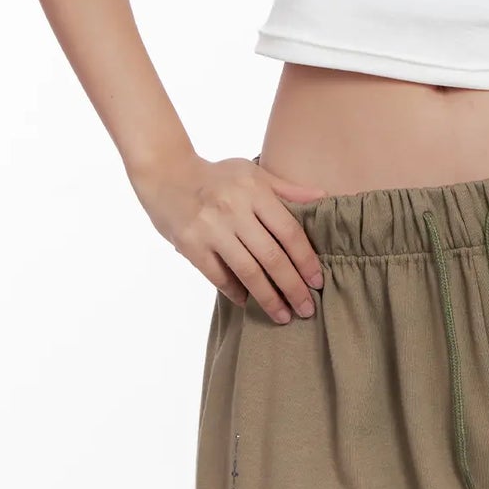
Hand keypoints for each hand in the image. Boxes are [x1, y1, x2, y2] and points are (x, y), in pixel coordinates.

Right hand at [128, 148, 328, 322]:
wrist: (166, 174)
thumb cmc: (216, 175)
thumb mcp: (252, 173)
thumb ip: (286, 188)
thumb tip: (322, 197)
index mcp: (254, 192)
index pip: (288, 232)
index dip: (305, 260)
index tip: (318, 281)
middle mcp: (234, 211)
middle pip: (271, 256)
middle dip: (292, 287)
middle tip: (307, 309)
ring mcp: (212, 229)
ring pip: (247, 271)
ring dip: (268, 297)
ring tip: (283, 316)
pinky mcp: (191, 245)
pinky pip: (218, 275)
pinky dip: (234, 291)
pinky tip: (247, 302)